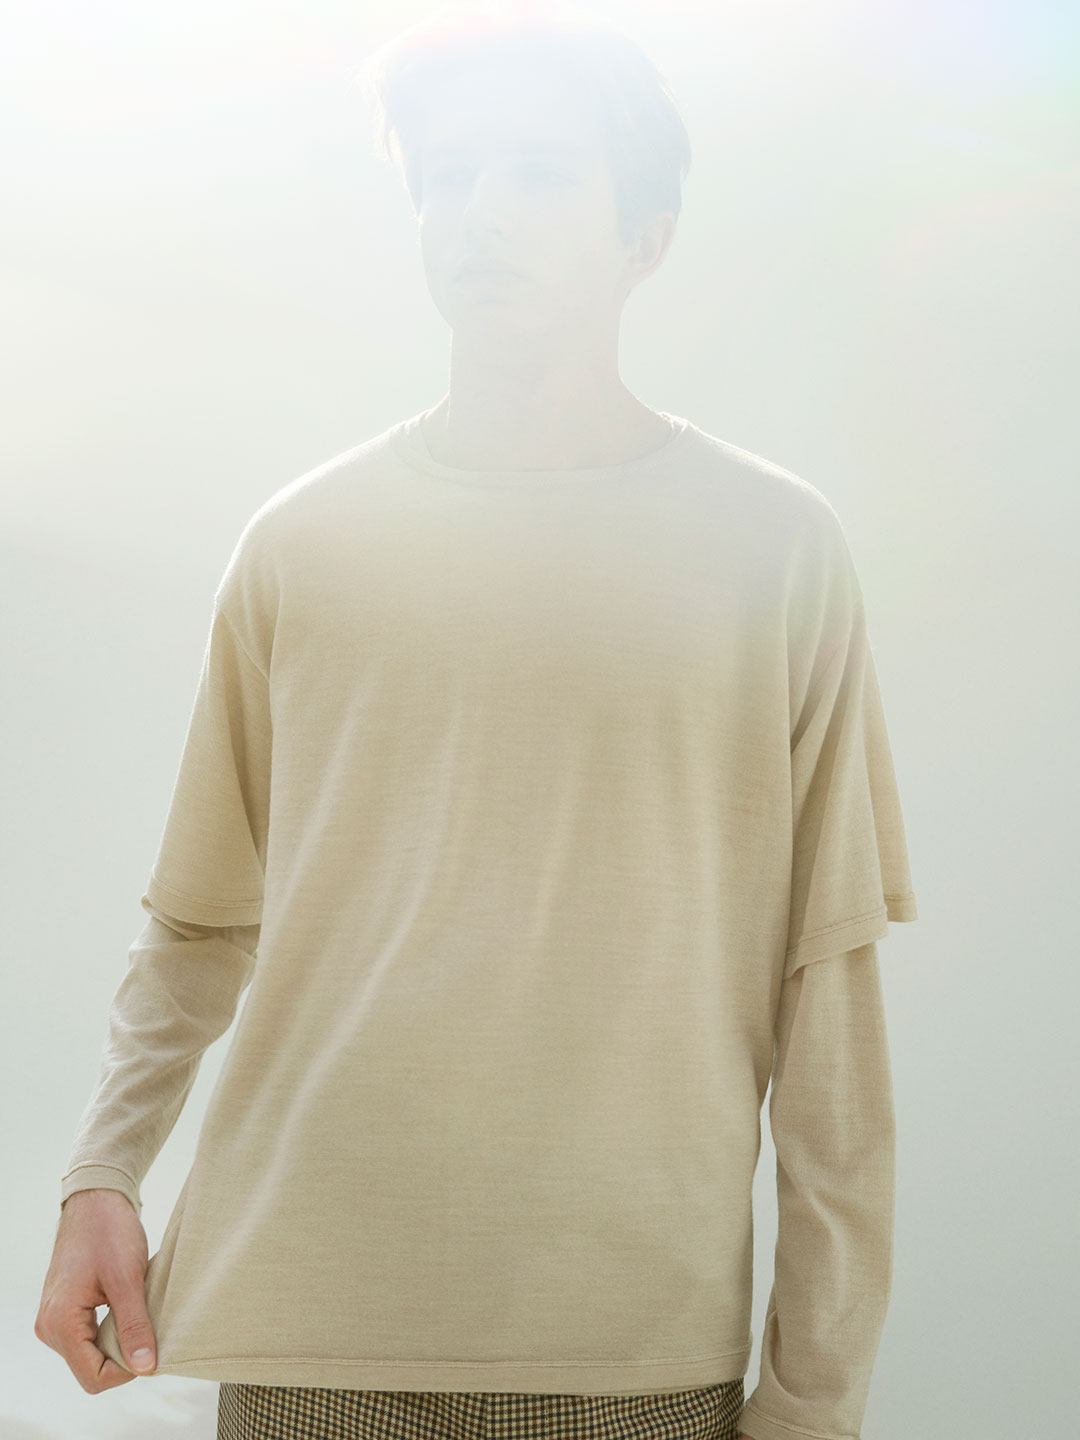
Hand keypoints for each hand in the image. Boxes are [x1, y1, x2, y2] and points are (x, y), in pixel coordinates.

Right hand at [34, 1188, 156, 1391]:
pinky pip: (87, 1338)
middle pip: (90, 1369)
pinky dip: (110, 1331)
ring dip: (118, 1343)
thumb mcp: (128, 1279)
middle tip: (148, 1327)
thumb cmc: (108, 1231)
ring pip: (90, 1355)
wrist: (95, 1200)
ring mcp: (54, 1319)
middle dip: (123, 1357)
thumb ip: (134, 1326)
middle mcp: (50, 1327)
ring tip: (138, 1314)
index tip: (151, 1346)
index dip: (126, 1370)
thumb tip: (145, 1367)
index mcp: (60, 1322)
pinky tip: (127, 1309)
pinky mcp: (63, 1311)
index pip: (93, 1377)